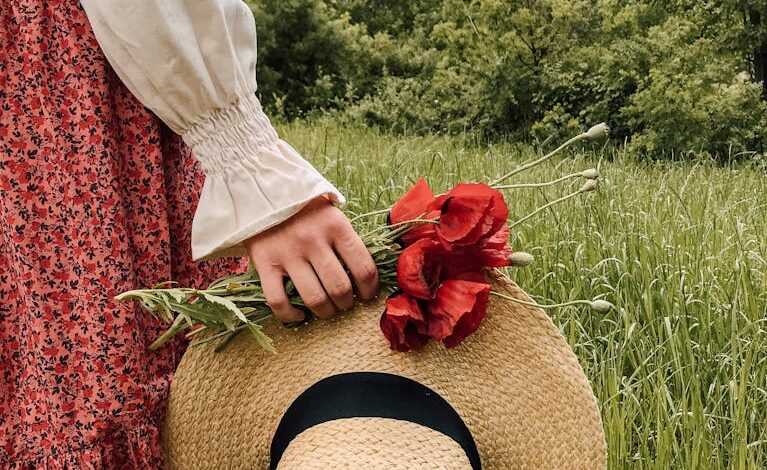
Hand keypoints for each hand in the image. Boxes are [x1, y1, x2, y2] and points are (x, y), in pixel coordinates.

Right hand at [242, 197, 378, 322]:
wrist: (262, 192)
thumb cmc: (304, 207)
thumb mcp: (332, 212)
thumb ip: (346, 238)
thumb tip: (366, 273)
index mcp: (336, 226)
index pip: (364, 268)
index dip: (370, 289)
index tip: (368, 295)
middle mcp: (313, 240)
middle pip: (339, 288)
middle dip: (347, 303)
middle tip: (345, 303)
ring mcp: (288, 253)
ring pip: (314, 298)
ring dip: (325, 311)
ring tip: (327, 309)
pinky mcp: (265, 264)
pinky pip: (278, 301)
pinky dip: (290, 316)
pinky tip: (299, 316)